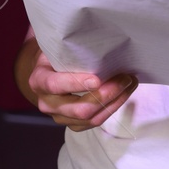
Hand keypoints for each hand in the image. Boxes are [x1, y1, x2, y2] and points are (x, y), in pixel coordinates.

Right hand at [21, 47, 136, 129]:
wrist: (47, 73)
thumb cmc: (55, 56)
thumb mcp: (56, 48)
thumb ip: (70, 50)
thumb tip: (101, 44)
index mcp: (38, 81)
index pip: (55, 85)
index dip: (75, 84)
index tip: (97, 79)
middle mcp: (47, 103)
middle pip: (79, 109)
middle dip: (106, 95)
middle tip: (124, 78)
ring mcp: (60, 117)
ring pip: (92, 119)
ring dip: (115, 102)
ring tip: (129, 83)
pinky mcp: (74, 124)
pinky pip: (97, 122)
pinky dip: (113, 107)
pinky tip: (124, 93)